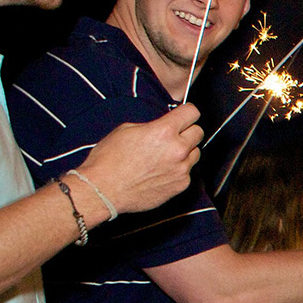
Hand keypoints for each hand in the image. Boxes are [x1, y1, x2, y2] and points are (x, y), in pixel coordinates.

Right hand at [75, 103, 201, 214]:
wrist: (104, 190)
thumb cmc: (109, 161)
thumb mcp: (125, 130)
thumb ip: (152, 126)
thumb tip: (163, 127)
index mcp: (164, 131)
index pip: (192, 112)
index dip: (187, 112)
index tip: (184, 115)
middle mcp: (177, 150)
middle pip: (199, 132)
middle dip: (188, 131)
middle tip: (174, 135)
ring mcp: (181, 169)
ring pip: (195, 153)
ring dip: (185, 152)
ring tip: (165, 156)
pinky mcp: (181, 185)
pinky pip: (188, 172)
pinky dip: (179, 170)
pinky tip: (161, 171)